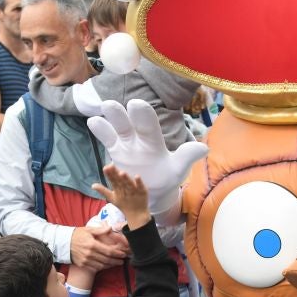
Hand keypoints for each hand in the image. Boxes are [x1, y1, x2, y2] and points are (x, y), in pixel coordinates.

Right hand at [70, 226, 128, 269]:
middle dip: (116, 260)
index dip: (117, 253)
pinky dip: (102, 268)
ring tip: (117, 263)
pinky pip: (95, 268)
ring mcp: (86, 260)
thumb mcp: (88, 230)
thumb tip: (110, 228)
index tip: (123, 254)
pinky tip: (107, 265)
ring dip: (111, 265)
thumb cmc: (77, 235)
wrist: (64, 243)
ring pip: (102, 265)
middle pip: (107, 259)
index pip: (108, 251)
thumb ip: (100, 230)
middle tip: (122, 260)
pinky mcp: (83, 265)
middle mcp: (90, 254)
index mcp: (92, 244)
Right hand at [87, 99, 207, 215]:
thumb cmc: (166, 177)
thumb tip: (204, 148)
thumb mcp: (177, 169)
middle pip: (128, 122)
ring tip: (104, 106)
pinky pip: (107, 139)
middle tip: (112, 104)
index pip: (148, 125)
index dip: (142, 115)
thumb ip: (186, 157)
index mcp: (153, 141)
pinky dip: (100, 129)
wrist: (153, 191)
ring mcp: (125, 144)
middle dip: (121, 114)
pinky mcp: (115, 151)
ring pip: (116, 128)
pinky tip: (93, 120)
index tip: (136, 105)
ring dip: (110, 118)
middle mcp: (138, 138)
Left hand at [91, 165, 149, 229]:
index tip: (105, 168)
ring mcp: (134, 188)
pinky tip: (137, 176)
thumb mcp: (112, 197)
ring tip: (122, 173)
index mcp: (118, 186)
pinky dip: (139, 182)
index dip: (109, 174)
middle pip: (120, 179)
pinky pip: (140, 186)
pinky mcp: (142, 191)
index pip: (113, 179)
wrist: (136, 214)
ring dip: (126, 178)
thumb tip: (92, 185)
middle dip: (116, 174)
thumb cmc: (124, 203)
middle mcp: (126, 185)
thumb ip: (103, 190)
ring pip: (129, 183)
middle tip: (112, 166)